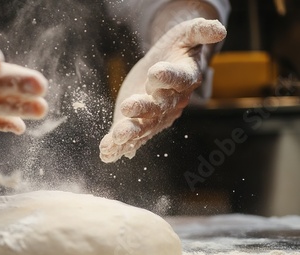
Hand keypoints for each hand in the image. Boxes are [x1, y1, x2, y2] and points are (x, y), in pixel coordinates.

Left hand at [100, 18, 225, 162]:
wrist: (164, 67)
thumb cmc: (176, 51)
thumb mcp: (186, 35)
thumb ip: (199, 31)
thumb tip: (218, 29)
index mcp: (184, 79)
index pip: (179, 78)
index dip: (168, 76)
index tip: (156, 72)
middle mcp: (170, 102)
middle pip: (158, 108)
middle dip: (144, 109)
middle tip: (129, 107)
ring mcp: (154, 116)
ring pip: (144, 127)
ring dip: (131, 134)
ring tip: (116, 138)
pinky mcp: (137, 123)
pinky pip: (130, 137)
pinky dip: (118, 147)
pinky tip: (107, 153)